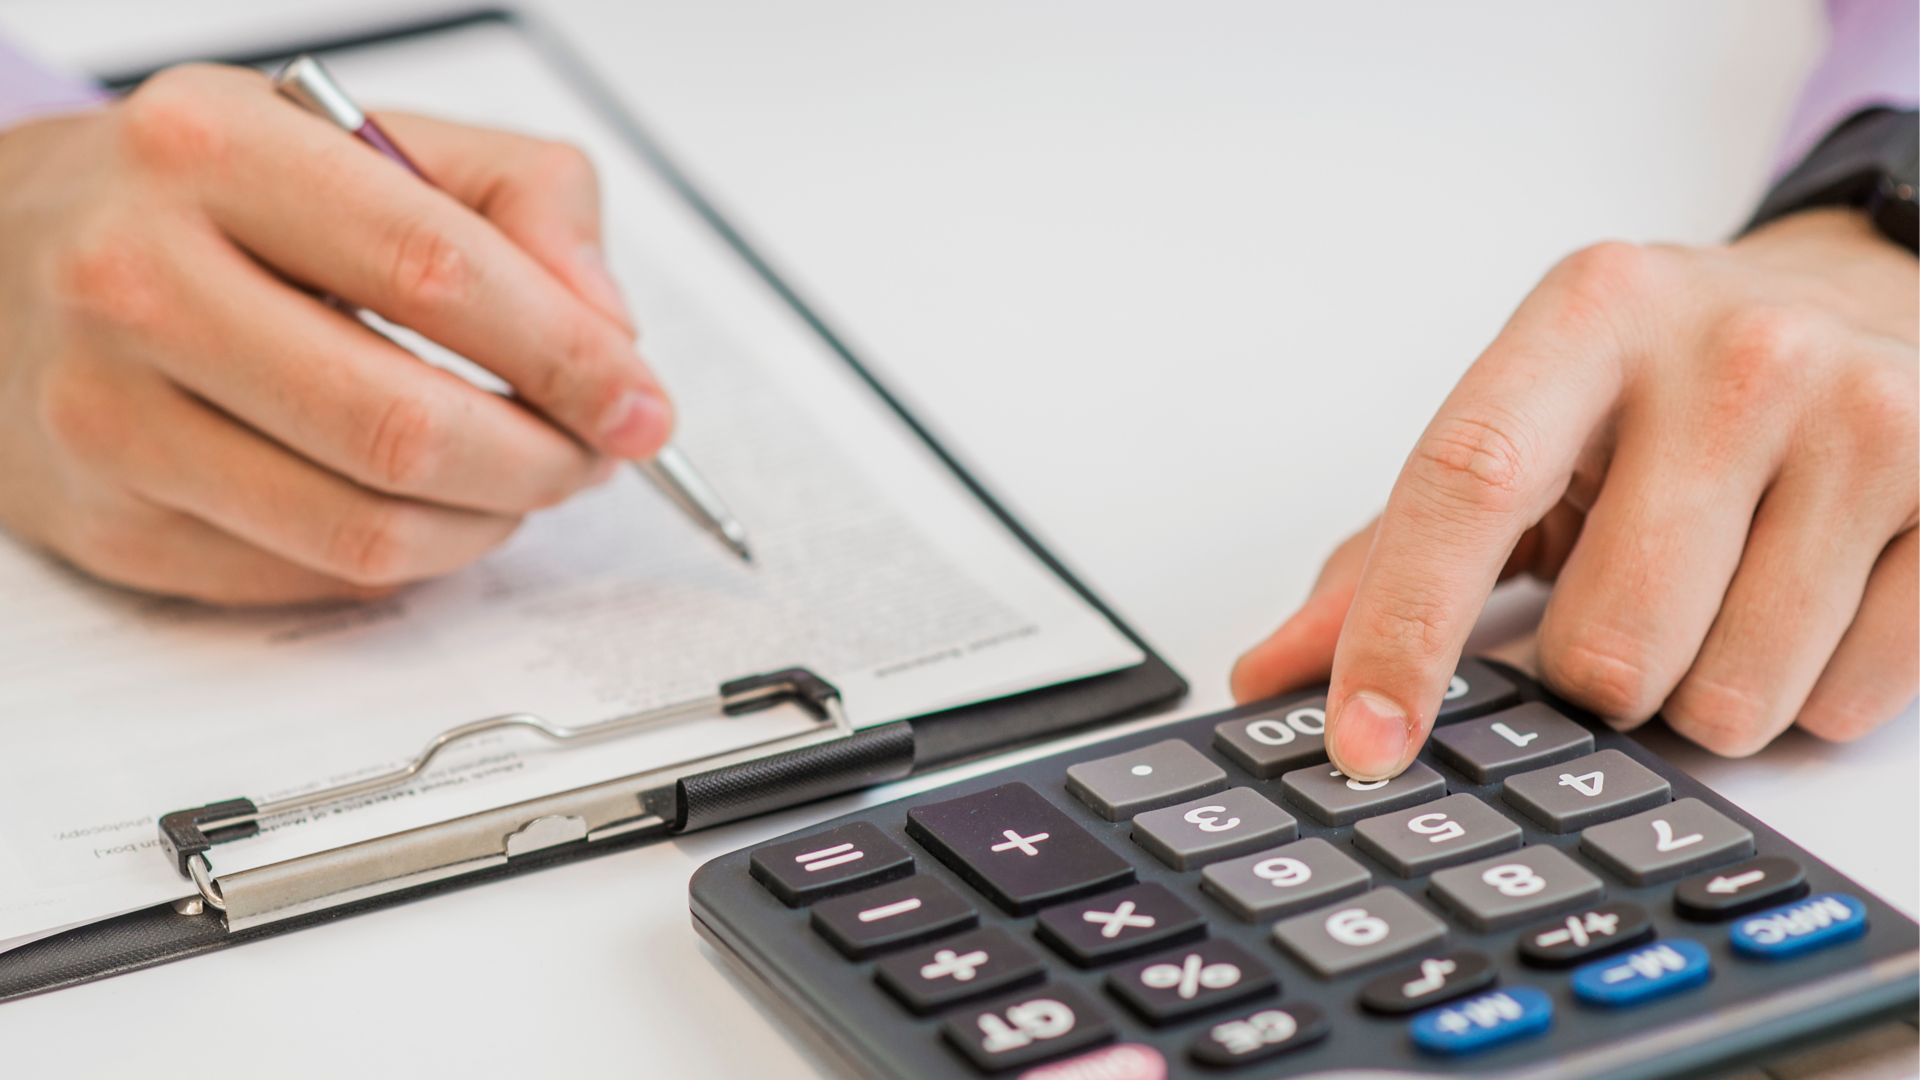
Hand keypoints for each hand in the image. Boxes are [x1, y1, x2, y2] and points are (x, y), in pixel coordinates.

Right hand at [0, 64, 671, 603]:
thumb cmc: (211, 200)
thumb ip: (523, 198)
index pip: (440, 273)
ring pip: (365, 532)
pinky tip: (429, 506)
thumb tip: (609, 331)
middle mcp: (136, 280)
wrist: (4, 259)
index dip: (571, 357)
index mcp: (210, 152)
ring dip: (489, 523)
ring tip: (522, 479)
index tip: (639, 402)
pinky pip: (314, 579)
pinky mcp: (113, 524)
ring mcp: (109, 416)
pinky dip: (412, 559)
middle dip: (543, 460)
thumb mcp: (364, 138)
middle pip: (405, 427)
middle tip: (591, 454)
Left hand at [1233, 209, 1917, 775]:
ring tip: (1726, 585)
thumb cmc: (1675, 373)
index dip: (1400, 631)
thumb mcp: (1532, 417)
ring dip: (1704, 689)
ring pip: (1728, 697)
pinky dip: (1809, 689)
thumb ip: (1396, 547)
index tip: (1359, 740)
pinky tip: (1811, 594)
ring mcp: (1866, 420)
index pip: (1466, 486)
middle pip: (1606, 647)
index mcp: (1588, 318)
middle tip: (1627, 598)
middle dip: (1595, 673)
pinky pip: (1848, 701)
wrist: (1877, 291)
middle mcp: (1733, 355)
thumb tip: (1276, 671)